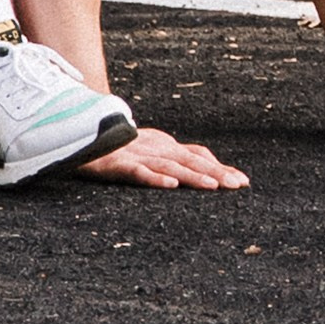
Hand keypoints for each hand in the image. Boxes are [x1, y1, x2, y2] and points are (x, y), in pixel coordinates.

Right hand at [80, 124, 251, 190]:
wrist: (81, 137)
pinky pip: (140, 172)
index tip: (243, 181)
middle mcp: (156, 148)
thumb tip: (206, 167)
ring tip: (214, 186)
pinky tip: (171, 185)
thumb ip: (177, 156)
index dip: (221, 167)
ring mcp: (138, 156)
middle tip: (239, 185)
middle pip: (191, 161)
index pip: (199, 155)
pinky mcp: (119, 165)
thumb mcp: (152, 149)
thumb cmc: (119, 147)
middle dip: (217, 173)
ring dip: (193, 176)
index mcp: (165, 145)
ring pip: (171, 166)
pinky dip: (156, 178)